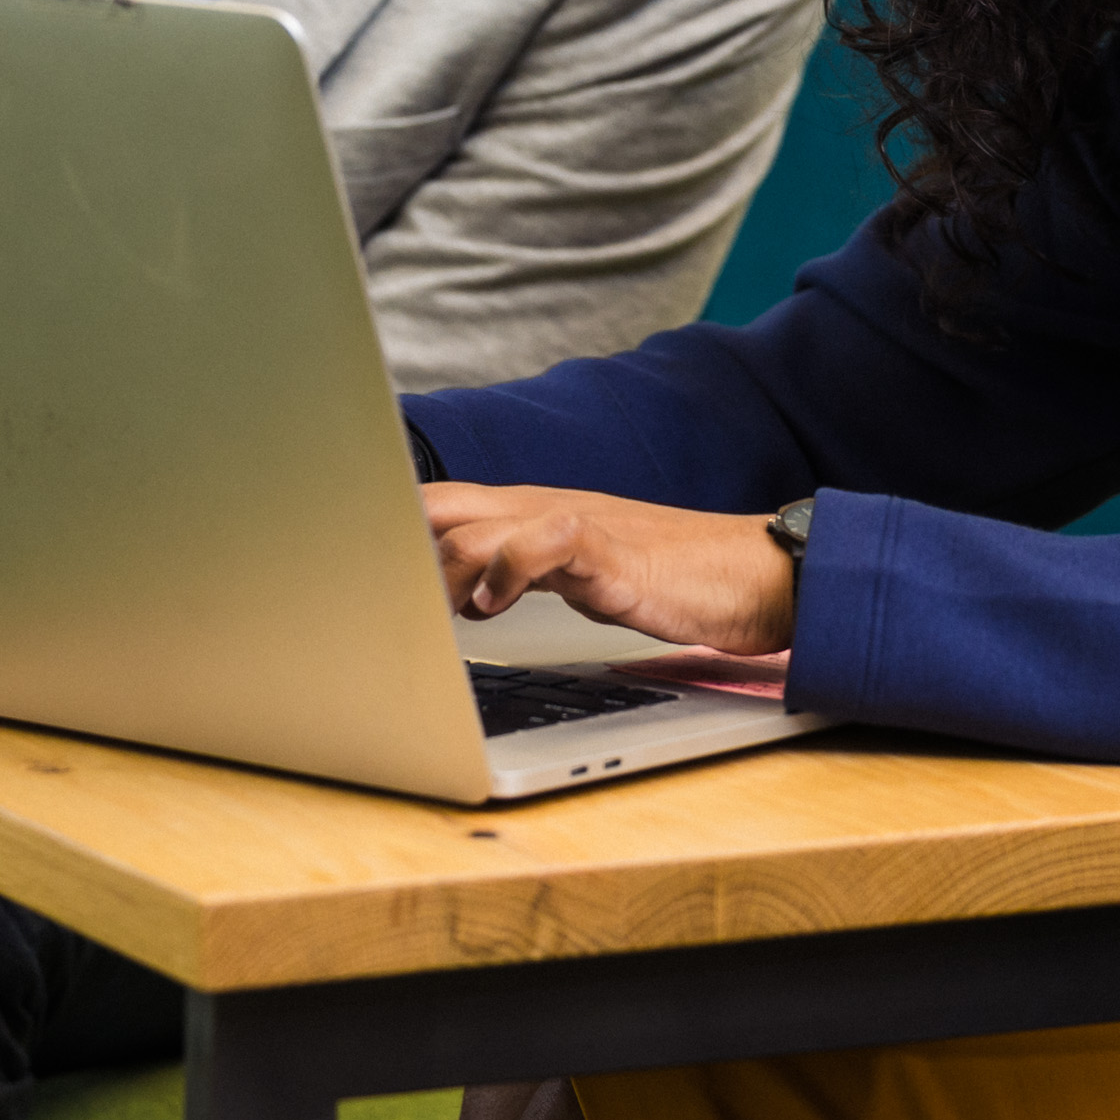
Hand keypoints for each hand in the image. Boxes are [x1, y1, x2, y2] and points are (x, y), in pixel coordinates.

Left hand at [422, 483, 796, 655]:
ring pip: (474, 525)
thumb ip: (522, 571)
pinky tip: (494, 607)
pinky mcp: (609, 553)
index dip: (388, 536)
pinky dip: (505, 573)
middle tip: (401, 609)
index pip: (436, 503)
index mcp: (529, 512)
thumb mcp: (575, 573)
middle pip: (436, 507)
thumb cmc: (671, 576)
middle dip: (401, 556)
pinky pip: (542, 541)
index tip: (366, 583)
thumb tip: (461, 593)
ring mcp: (575, 524)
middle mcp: (542, 508)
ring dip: (443, 575)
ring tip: (450, 616)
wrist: (752, 573)